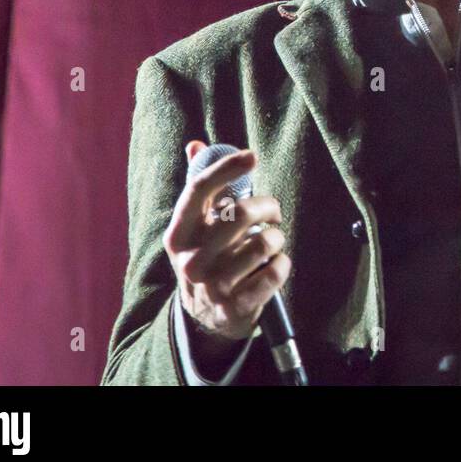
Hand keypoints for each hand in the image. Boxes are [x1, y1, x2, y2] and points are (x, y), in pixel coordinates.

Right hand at [162, 141, 290, 346]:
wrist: (204, 316)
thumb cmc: (207, 256)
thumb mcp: (195, 227)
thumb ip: (201, 187)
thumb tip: (196, 145)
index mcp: (178, 234)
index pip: (199, 189)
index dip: (226, 167)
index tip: (252, 155)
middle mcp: (191, 260)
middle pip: (240, 213)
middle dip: (268, 206)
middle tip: (272, 212)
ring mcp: (213, 285)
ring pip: (264, 242)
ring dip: (276, 236)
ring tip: (271, 241)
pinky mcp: (236, 306)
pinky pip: (275, 272)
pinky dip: (283, 263)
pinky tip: (275, 264)